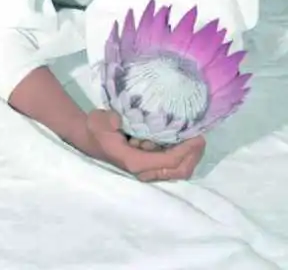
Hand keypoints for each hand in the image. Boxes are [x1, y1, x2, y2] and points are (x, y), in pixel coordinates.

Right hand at [86, 110, 204, 182]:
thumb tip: (121, 121)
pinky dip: (183, 156)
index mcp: (134, 161)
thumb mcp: (100, 120)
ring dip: (190, 156)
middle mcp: (144, 170)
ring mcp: (148, 170)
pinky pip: (173, 166)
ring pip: (178, 170)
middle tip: (201, 138)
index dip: (185, 150)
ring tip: (197, 139)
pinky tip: (186, 141)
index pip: (168, 161)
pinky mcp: (150, 166)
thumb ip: (110, 120)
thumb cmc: (97, 128)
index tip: (196, 136)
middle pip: (178, 170)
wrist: (90, 138)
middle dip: (193, 156)